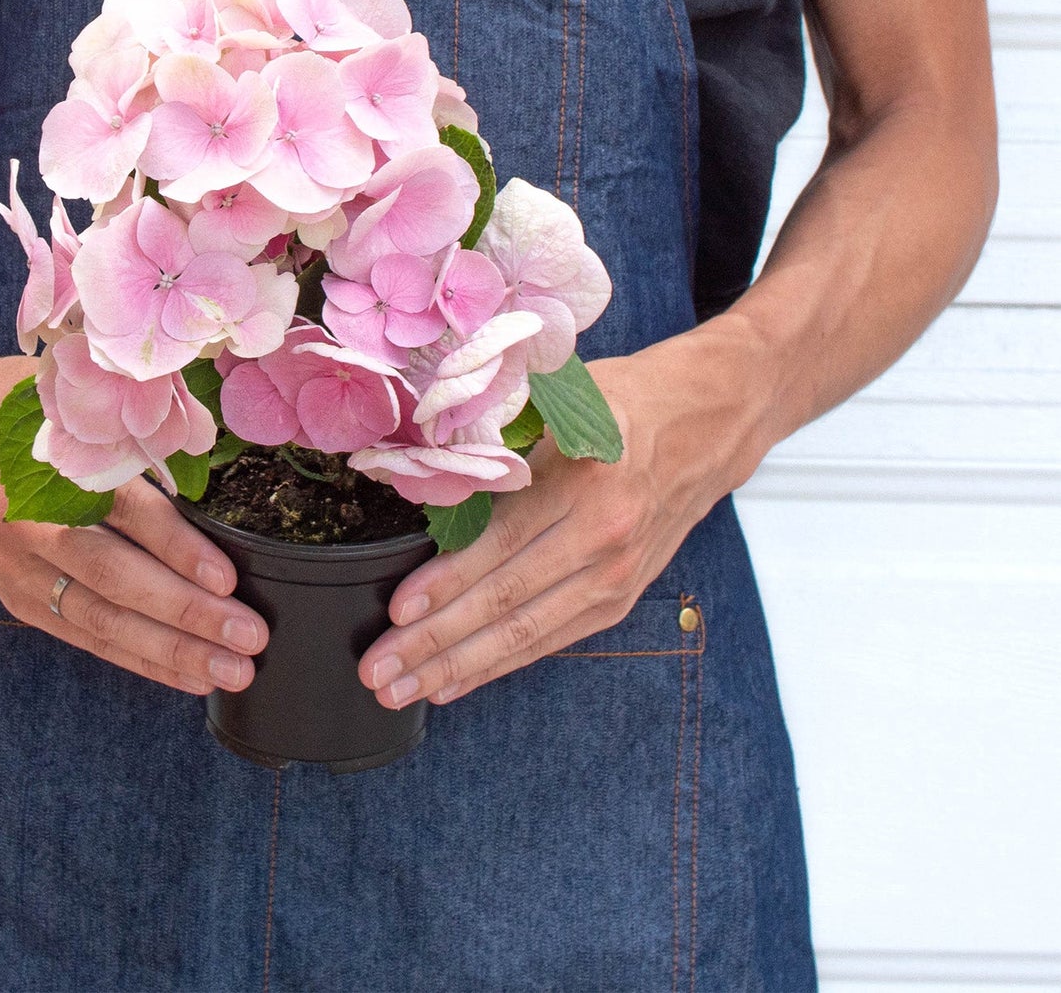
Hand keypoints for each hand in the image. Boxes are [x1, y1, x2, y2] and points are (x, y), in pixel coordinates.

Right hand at [0, 335, 267, 694]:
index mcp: (44, 461)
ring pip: (100, 619)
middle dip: (185, 614)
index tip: (226, 577)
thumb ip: (127, 427)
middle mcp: (24, 520)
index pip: (122, 511)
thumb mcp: (67, 394)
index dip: (177, 547)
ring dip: (169, 651)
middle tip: (247, 635)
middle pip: (113, 578)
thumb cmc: (15, 404)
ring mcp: (16, 566)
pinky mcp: (15, 595)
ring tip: (228, 670)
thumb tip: (208, 466)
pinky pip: (83, 635)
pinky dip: (137, 658)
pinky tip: (185, 675)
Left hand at [358, 334, 758, 708]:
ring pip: (526, 634)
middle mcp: (604, 537)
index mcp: (585, 480)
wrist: (706, 424)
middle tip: (380, 670)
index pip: (502, 541)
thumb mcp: (565, 396)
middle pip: (506, 601)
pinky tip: (455, 682)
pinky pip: (551, 640)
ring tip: (403, 690)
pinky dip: (499, 664)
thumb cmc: (624, 401)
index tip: (397, 609)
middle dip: (436, 642)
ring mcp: (616, 575)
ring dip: (459, 667)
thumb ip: (504, 433)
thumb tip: (428, 467)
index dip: (447, 581)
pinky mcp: (620, 597)